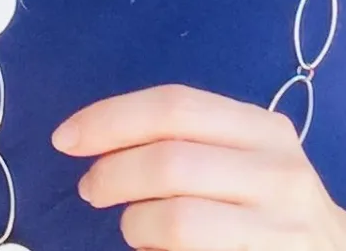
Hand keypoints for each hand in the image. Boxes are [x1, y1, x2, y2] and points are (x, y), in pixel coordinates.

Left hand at [53, 84, 345, 250]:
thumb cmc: (272, 203)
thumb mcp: (248, 156)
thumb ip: (192, 140)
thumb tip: (99, 137)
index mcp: (265, 130)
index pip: (176, 107)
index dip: (112, 118)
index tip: (67, 137)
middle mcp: (278, 173)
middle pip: (171, 161)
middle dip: (113, 172)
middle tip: (90, 186)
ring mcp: (278, 229)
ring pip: (177, 218)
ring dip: (133, 222)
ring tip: (129, 224)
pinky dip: (156, 250)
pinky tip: (155, 247)